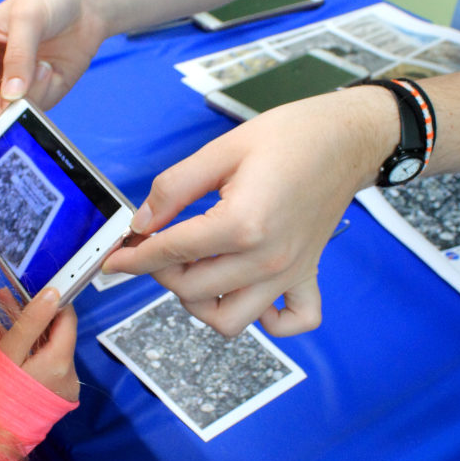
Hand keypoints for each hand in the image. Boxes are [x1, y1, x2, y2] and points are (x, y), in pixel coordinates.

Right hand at [0, 0, 107, 143]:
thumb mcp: (27, 17)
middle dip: (1, 117)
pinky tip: (52, 68)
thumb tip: (11, 94)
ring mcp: (16, 87)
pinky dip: (48, 91)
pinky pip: (40, 108)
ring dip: (31, 96)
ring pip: (14, 113)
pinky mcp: (41, 93)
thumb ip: (19, 55)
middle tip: (11, 124)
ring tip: (44, 65)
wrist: (87, 1)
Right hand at [0, 288, 79, 402]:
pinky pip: (39, 363)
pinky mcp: (49, 393)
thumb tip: (53, 291)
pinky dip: (24, 350)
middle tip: (6, 295)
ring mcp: (59, 386)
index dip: (53, 300)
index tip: (34, 286)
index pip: (67, 319)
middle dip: (30, 312)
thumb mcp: (8, 353)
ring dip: (22, 329)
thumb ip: (30, 321)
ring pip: (43, 347)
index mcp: (60, 362)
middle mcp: (67, 375)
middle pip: (53, 332)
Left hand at [102, 89, 393, 336]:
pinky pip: (291, 322)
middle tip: (156, 246)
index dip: (133, 256)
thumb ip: (174, 188)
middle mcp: (267, 259)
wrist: (346, 138)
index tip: (113, 258)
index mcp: (242, 224)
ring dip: (201, 302)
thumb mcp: (221, 150)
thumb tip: (142, 222)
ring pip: (230, 320)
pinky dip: (266, 320)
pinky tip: (245, 291)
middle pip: (192, 291)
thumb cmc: (291, 137)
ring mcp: (289, 273)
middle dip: (161, 272)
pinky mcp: (307, 275)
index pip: (170, 252)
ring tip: (194, 268)